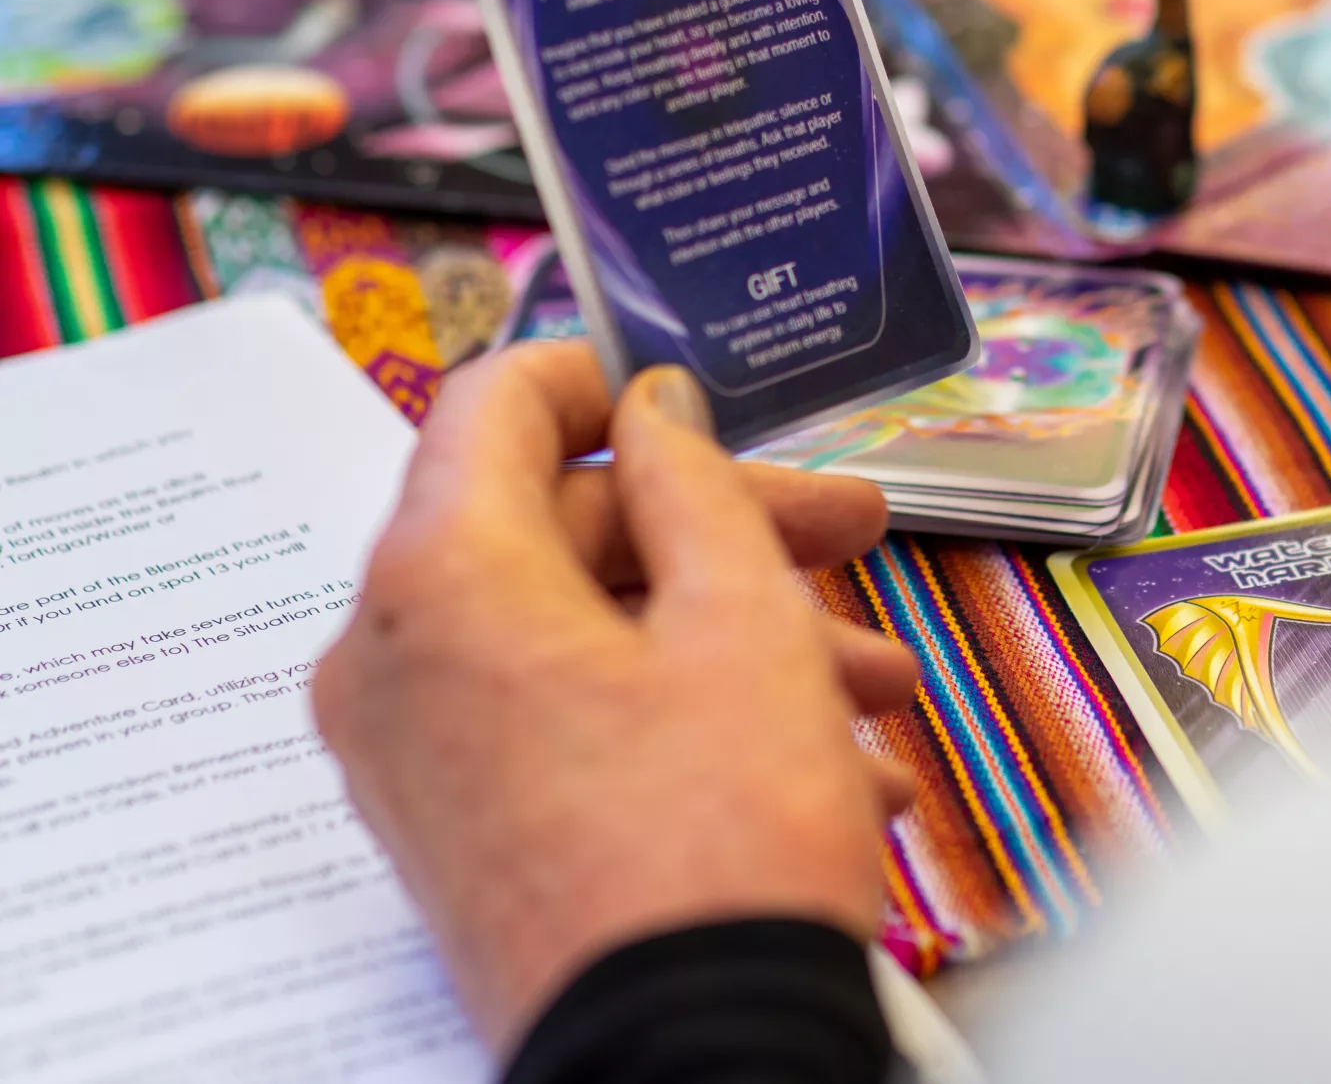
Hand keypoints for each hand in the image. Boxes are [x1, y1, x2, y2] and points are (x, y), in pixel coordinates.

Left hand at [314, 344, 919, 1051]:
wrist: (695, 1063)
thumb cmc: (720, 848)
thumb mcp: (744, 627)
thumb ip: (696, 487)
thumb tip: (656, 411)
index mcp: (444, 579)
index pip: (500, 404)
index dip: (610, 373)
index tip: (701, 384)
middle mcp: (396, 660)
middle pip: (563, 527)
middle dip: (730, 531)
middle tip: (852, 537)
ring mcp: (418, 757)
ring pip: (584, 635)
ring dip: (735, 636)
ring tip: (876, 689)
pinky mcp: (457, 833)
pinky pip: (567, 724)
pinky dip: (685, 715)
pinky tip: (829, 763)